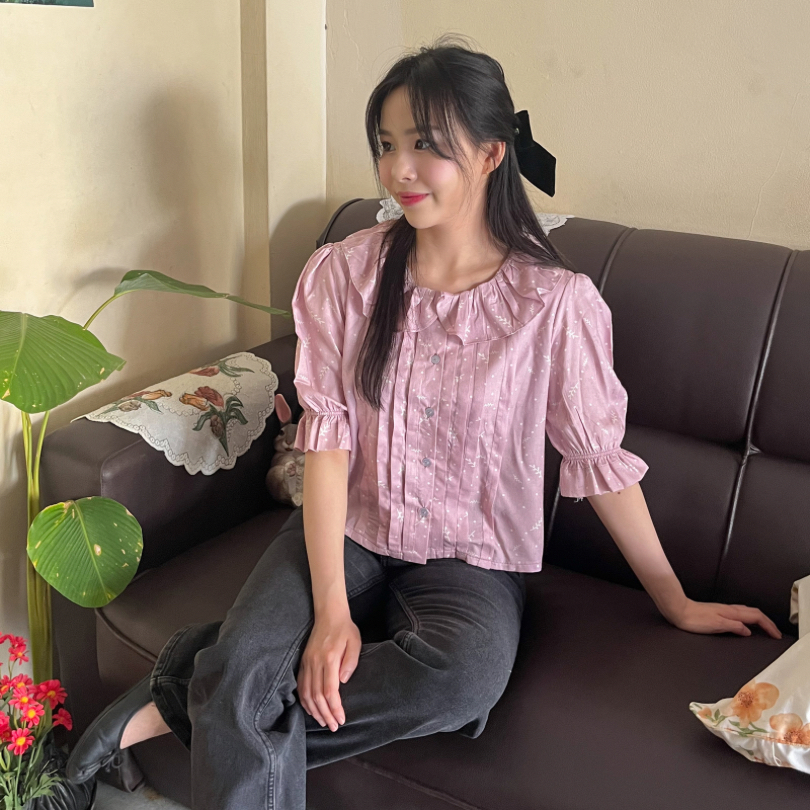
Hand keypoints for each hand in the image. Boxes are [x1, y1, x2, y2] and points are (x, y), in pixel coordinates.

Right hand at [297, 611, 361, 731]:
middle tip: (334, 727)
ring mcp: (307, 662)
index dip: (335, 708)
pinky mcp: (303, 662)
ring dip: (314, 711)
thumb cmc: (345, 629)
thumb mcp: (355, 643)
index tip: (341, 719)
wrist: (329, 614)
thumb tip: (343, 682)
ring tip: (324, 722)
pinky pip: (300, 686)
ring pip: (306, 693)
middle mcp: (315, 662)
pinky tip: (311, 709)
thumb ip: (350, 663)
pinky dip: (304, 701)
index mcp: (329, 658)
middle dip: (325, 714)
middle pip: (317, 696)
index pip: (330, 690)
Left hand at [667, 598, 781, 638]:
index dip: (769, 626)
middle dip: (767, 622)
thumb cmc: (693, 619)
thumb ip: (734, 627)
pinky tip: (744, 624)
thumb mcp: (716, 625)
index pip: (756, 617)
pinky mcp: (716, 612)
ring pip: (747, 612)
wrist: (677, 610)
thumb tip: (748, 631)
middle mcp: (728, 609)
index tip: (776, 635)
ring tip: (765, 628)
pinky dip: (748, 619)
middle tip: (775, 632)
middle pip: (754, 613)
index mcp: (731, 613)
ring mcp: (722, 610)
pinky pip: (739, 614)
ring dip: (759, 620)